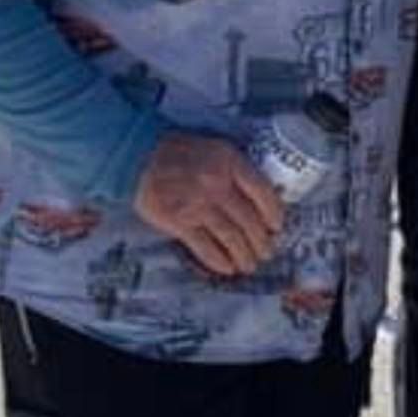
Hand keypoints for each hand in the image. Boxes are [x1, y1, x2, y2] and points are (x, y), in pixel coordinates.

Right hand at [133, 134, 283, 277]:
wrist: (139, 157)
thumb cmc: (179, 150)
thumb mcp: (215, 147)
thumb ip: (236, 167)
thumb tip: (261, 193)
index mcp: (230, 162)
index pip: (263, 192)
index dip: (274, 213)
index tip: (277, 226)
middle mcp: (217, 184)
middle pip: (249, 221)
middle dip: (261, 242)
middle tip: (267, 252)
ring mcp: (198, 205)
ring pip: (231, 237)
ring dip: (244, 256)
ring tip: (250, 265)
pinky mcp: (179, 222)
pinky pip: (204, 247)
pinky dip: (218, 261)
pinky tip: (226, 269)